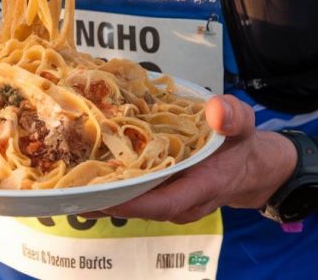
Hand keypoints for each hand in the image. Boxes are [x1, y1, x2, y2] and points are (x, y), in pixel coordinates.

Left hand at [87, 95, 297, 223]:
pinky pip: (134, 196)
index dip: (131, 203)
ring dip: (103, 195)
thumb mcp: (243, 124)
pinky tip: (85, 176)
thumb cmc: (241, 143)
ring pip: (133, 204)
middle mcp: (181, 202)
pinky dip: (112, 187)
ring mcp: (169, 201)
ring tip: (67, 184)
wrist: (249, 165)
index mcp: (200, 187)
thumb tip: (216, 111)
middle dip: (104, 200)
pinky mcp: (160, 195)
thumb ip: (232, 116)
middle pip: (138, 207)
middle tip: (68, 189)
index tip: (100, 197)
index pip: (162, 202)